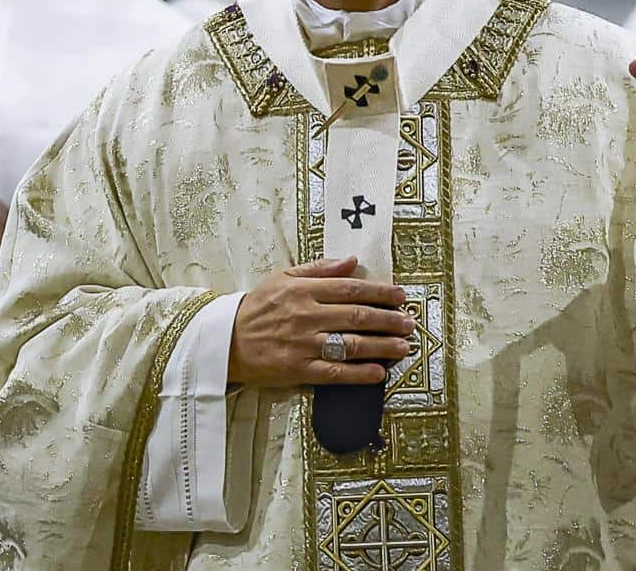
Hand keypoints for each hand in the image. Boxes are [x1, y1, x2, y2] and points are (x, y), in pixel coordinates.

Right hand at [227, 256, 415, 387]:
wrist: (225, 340)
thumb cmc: (258, 306)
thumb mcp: (284, 278)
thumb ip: (319, 268)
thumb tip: (352, 261)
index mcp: (304, 290)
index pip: (351, 289)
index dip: (380, 292)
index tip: (401, 296)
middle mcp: (307, 316)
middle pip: (357, 316)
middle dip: (388, 320)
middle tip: (409, 323)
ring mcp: (304, 344)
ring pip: (351, 345)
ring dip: (382, 346)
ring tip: (403, 346)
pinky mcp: (299, 370)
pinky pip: (335, 373)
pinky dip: (359, 374)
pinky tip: (379, 372)